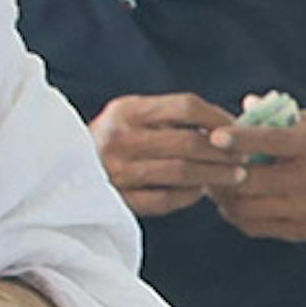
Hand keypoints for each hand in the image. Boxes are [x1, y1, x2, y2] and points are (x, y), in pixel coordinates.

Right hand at [85, 92, 246, 217]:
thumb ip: (169, 117)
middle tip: (245, 158)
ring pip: (181, 173)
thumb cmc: (113, 143)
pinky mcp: (120, 200)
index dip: (218, 118)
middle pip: (187, 142)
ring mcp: (118, 171)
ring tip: (236, 176)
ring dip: (215, 175)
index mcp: (126, 111)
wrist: (60, 175)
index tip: (237, 129)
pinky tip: (202, 192)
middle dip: (223, 152)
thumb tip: (227, 125)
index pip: (184, 106)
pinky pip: (167, 198)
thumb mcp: (131, 118)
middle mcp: (119, 138)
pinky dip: (190, 196)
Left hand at [209, 100, 305, 257]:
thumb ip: (282, 116)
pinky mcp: (301, 231)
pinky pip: (255, 226)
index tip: (214, 135)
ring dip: (223, 197)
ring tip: (213, 184)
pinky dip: (236, 215)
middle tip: (203, 163)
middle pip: (250, 180)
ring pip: (247, 207)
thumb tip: (244, 106)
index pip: (271, 141)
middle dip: (220, 172)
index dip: (240, 139)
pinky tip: (233, 202)